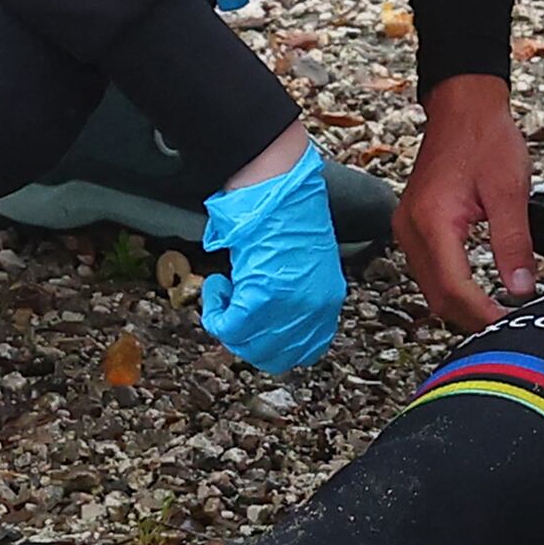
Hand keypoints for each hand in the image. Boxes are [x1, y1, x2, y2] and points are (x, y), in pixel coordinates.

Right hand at [194, 137, 347, 374]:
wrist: (280, 187)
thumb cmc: (288, 212)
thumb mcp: (304, 262)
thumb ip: (294, 292)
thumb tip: (267, 312)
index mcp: (328, 299)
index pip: (307, 351)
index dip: (275, 347)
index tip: (256, 332)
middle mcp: (314, 310)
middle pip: (276, 356)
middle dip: (247, 341)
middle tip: (232, 316)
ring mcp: (290, 307)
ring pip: (248, 346)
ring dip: (228, 325)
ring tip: (224, 291)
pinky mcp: (262, 298)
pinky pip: (229, 326)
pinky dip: (215, 311)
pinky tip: (217, 286)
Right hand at [396, 74, 537, 332]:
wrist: (462, 106)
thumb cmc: (485, 138)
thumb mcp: (510, 191)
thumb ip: (514, 243)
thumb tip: (521, 289)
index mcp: (433, 221)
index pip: (454, 288)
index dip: (482, 315)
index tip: (507, 329)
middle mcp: (411, 228)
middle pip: (437, 295)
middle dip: (471, 318)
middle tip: (507, 330)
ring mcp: (407, 228)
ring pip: (430, 287)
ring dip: (460, 306)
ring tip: (497, 315)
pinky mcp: (413, 225)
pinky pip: (428, 270)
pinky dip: (451, 287)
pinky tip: (477, 293)